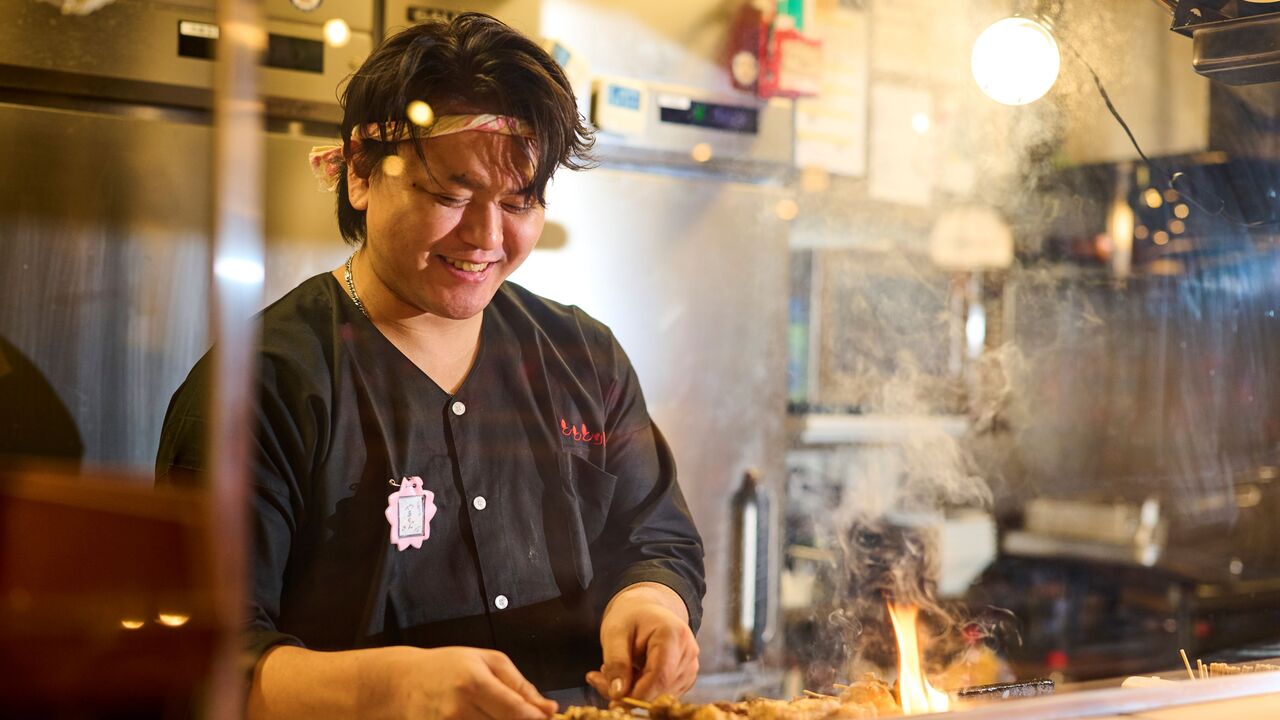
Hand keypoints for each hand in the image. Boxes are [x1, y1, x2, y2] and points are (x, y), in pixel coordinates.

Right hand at [361, 646, 556, 719]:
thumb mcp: (487, 661)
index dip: (535, 719)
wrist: (403, 682)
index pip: (515, 710)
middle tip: (526, 716)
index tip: (546, 718)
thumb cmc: (449, 666)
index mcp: (474, 682)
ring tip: (496, 713)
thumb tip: (548, 708)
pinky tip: (485, 718)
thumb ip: (520, 685)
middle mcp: (459, 708)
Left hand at [586, 582, 698, 701]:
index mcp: (673, 634)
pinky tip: (628, 676)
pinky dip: (643, 691)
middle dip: (630, 693)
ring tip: (612, 672)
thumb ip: (616, 662)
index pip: (660, 677)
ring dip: (634, 692)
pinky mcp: (686, 676)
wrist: (645, 609)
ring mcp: (690, 665)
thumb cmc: (630, 617)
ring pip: (662, 695)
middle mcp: (689, 651)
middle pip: (661, 688)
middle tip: (599, 680)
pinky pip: (664, 694)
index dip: (637, 694)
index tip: (613, 700)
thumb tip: (618, 694)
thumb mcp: (614, 632)